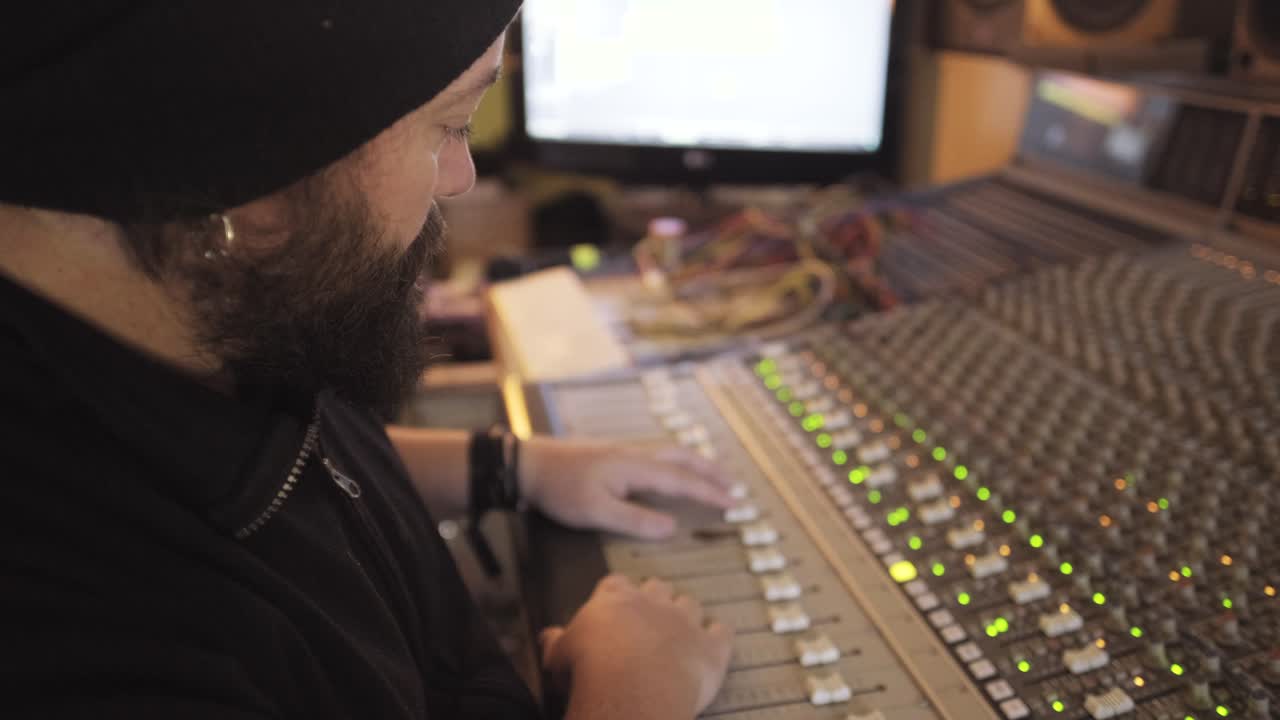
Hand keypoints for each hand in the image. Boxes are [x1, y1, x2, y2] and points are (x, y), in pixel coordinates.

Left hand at [519, 436, 737, 539]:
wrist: (528, 464)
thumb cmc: (559, 489)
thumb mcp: (596, 512)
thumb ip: (635, 520)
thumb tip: (672, 527)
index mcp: (636, 467)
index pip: (682, 480)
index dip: (710, 492)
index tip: (734, 503)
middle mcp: (635, 454)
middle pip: (683, 458)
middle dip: (710, 471)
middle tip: (733, 486)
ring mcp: (624, 451)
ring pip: (670, 453)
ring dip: (695, 463)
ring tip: (711, 475)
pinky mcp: (613, 454)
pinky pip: (657, 454)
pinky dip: (676, 462)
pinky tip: (670, 470)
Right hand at [541, 575, 732, 718]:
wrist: (631, 688)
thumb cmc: (592, 669)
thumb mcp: (560, 654)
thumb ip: (556, 641)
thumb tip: (548, 637)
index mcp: (614, 598)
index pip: (616, 583)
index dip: (616, 594)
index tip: (614, 605)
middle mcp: (653, 602)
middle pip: (658, 586)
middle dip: (655, 598)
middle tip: (648, 617)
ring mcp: (685, 622)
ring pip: (691, 604)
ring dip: (687, 615)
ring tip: (681, 629)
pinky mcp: (710, 647)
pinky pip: (722, 633)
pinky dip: (720, 637)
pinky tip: (716, 640)